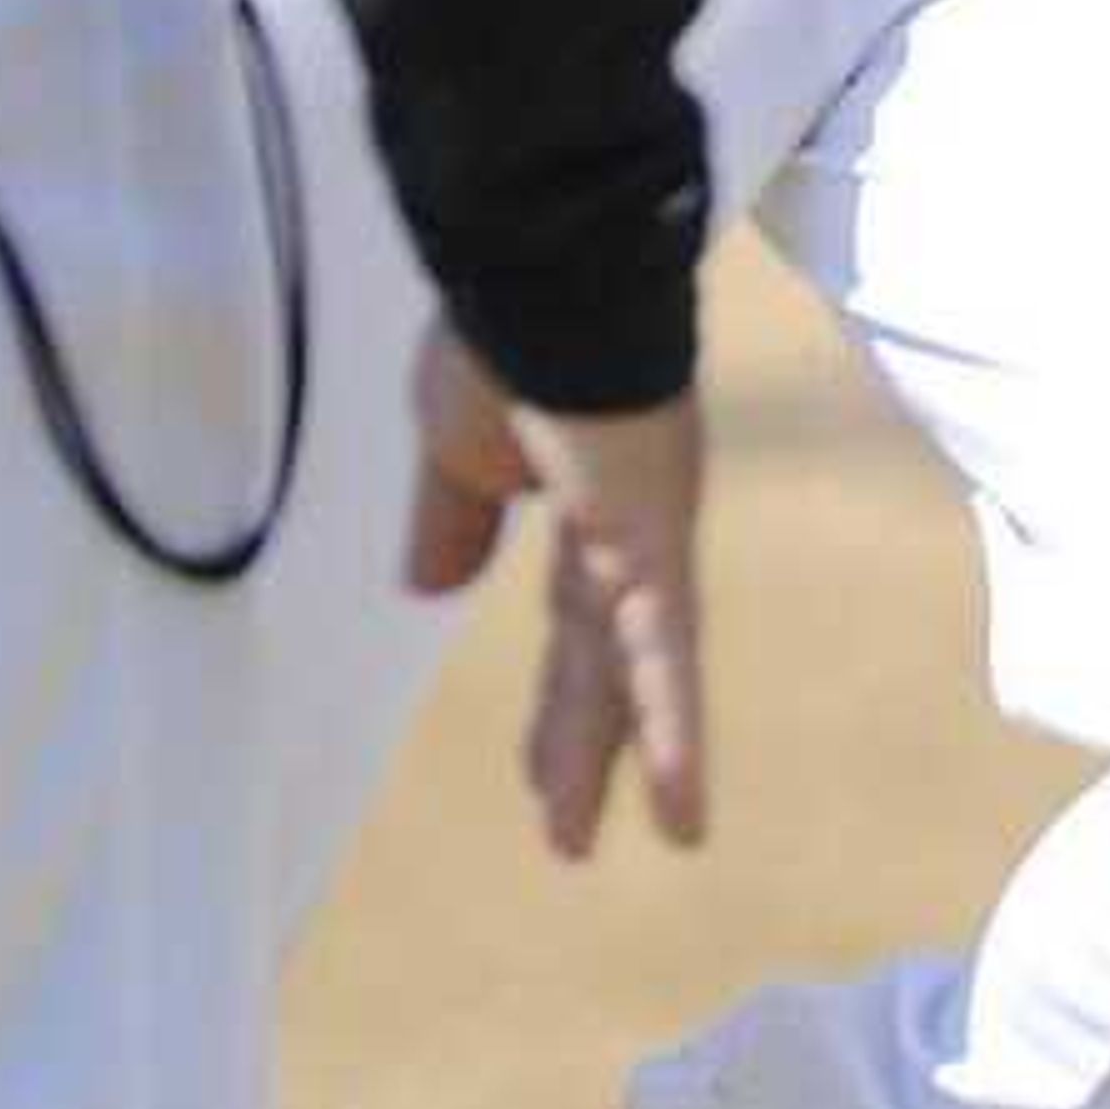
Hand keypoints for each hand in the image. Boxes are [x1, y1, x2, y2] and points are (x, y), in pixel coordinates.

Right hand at [405, 322, 708, 855]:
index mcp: (584, 500)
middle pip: (606, 660)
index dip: (558, 692)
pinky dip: (671, 732)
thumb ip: (449, 517)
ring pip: (640, 671)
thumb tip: (425, 591)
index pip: (573, 617)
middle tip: (568, 829)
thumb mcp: (451, 442)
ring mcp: (648, 535)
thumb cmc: (494, 332)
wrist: (538, 269)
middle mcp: (630, 525)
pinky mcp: (652, 540)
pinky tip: (684, 808)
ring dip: (640, 756)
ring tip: (675, 839)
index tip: (541, 764)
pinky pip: (661, 655)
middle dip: (587, 743)